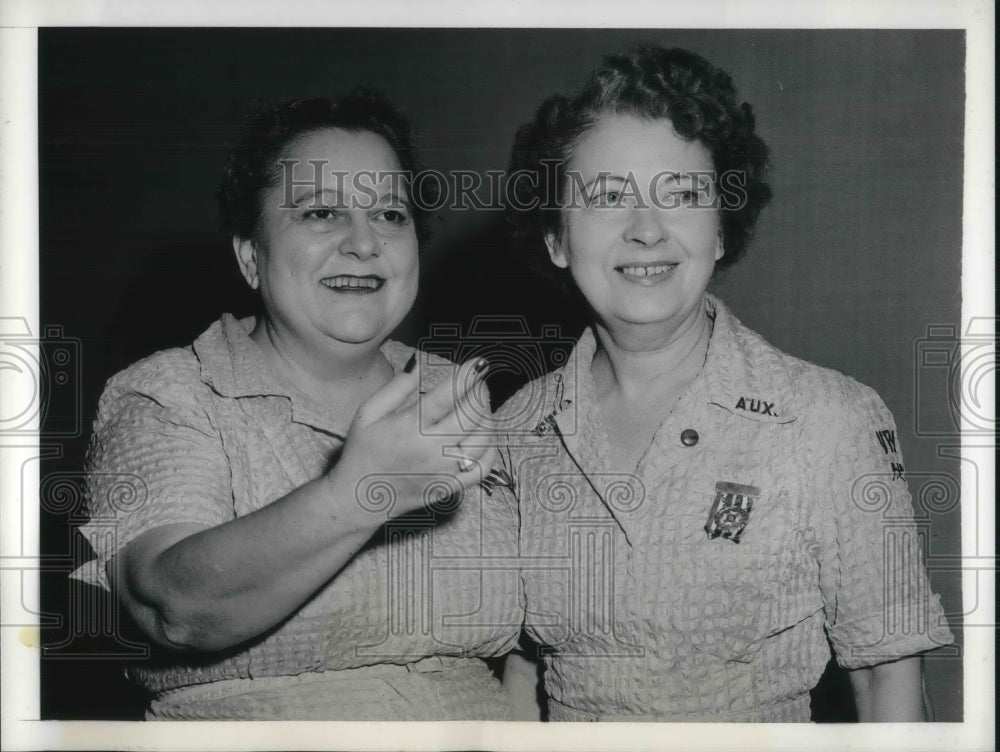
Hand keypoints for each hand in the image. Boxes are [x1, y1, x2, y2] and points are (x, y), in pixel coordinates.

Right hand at [326, 357, 497, 527]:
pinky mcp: (451, 487)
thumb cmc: (363, 452)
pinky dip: (491, 448)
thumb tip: (419, 363)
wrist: (359, 499)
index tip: (479, 364)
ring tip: (480, 408)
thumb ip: (396, 387)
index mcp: (410, 427)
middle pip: (472, 415)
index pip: (448, 395)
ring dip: (487, 417)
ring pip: (483, 439)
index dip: (468, 375)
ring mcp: (445, 470)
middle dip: (481, 393)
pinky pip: (484, 467)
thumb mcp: (368, 413)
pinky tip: (483, 437)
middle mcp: (431, 448)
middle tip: (478, 384)